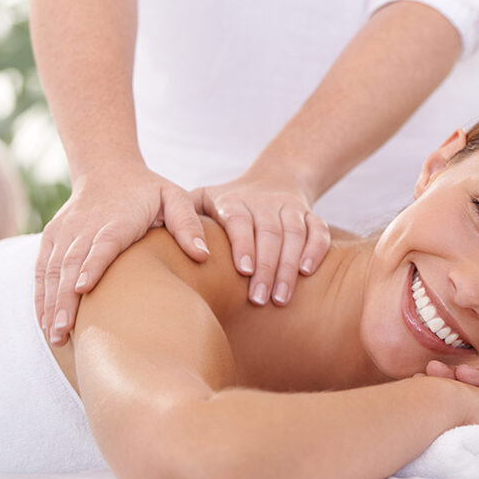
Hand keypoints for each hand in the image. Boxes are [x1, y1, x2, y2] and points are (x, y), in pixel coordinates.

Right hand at [36, 164, 208, 344]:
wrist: (107, 168)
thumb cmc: (147, 189)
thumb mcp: (174, 197)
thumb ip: (188, 223)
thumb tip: (202, 254)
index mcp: (117, 218)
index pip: (103, 243)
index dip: (92, 264)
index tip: (84, 288)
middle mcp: (86, 225)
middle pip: (72, 262)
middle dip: (66, 298)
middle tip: (65, 332)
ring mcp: (66, 232)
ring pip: (53, 269)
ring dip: (51, 302)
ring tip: (54, 336)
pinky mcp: (53, 237)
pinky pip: (42, 268)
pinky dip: (40, 295)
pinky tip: (44, 323)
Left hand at [191, 168, 329, 305]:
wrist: (276, 178)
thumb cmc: (228, 201)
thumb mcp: (203, 198)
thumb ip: (183, 217)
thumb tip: (160, 243)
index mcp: (234, 201)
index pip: (240, 221)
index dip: (244, 244)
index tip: (244, 271)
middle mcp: (264, 203)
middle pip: (269, 233)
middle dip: (267, 267)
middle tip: (261, 300)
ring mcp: (289, 208)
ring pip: (294, 234)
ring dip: (290, 265)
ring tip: (282, 298)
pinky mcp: (309, 214)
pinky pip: (318, 229)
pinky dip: (316, 248)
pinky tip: (307, 272)